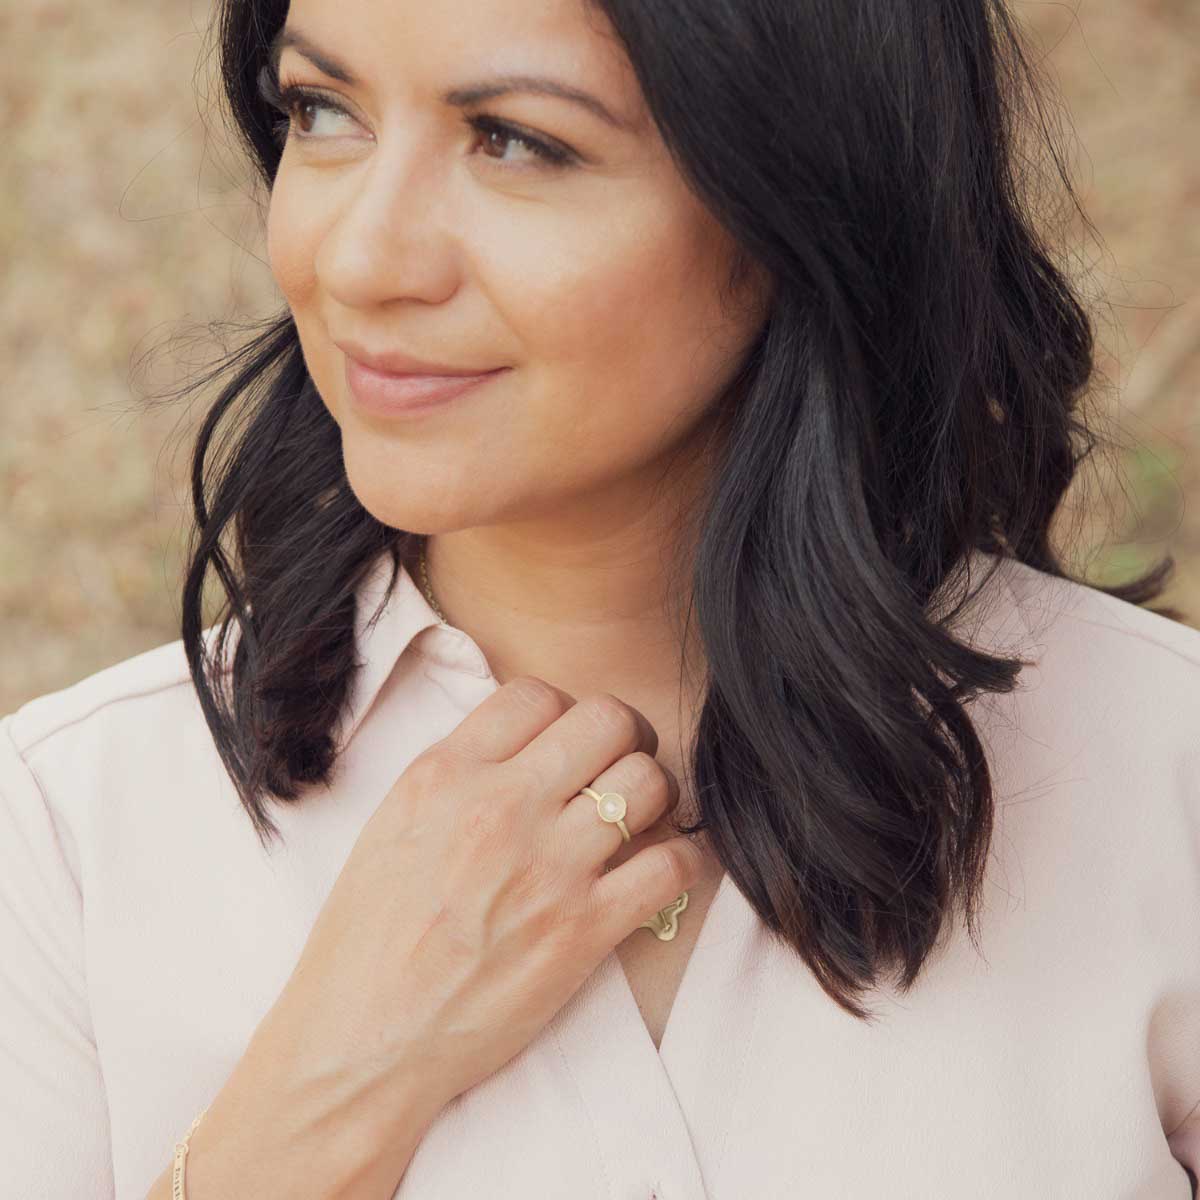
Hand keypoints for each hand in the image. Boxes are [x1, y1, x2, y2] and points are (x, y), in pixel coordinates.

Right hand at [254, 675, 708, 1146]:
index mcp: (445, 775)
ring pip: (647, 781)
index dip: (560, 712)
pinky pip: (671, 866)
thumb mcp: (392, 826)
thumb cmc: (367, 940)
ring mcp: (547, 867)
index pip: (535, 693)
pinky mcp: (583, 931)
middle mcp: (500, 807)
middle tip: (614, 767)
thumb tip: (523, 744)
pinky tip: (661, 871)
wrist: (363, 1040)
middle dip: (622, 736)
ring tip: (638, 818)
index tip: (563, 743)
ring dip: (653, 795)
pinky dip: (680, 863)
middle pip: (607, 720)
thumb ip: (457, 775)